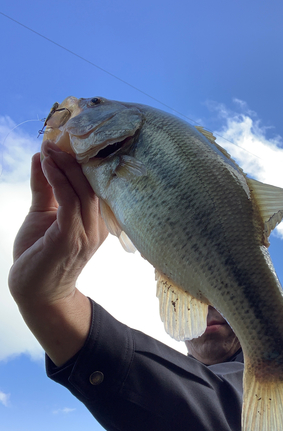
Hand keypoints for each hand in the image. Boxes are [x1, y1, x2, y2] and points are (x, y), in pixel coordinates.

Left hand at [8, 141, 107, 364]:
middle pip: (93, 183)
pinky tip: (48, 165)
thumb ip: (45, 188)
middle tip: (58, 136)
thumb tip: (42, 157)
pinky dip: (59, 180)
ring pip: (83, 190)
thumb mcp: (42, 214)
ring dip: (65, 165)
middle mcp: (97, 227)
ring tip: (50, 146)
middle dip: (75, 157)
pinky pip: (69, 203)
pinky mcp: (71, 239)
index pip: (96, 184)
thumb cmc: (40, 255)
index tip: (68, 137)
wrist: (37, 294)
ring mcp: (87, 234)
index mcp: (96, 220)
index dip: (83, 160)